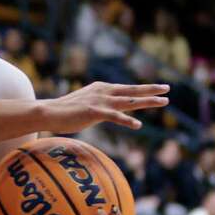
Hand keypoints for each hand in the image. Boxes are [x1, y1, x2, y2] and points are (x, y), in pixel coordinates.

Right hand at [42, 82, 168, 132]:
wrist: (47, 112)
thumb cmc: (63, 112)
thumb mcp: (84, 104)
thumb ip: (97, 106)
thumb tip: (102, 112)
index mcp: (101, 88)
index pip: (126, 89)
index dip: (142, 89)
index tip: (157, 88)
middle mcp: (103, 92)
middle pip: (132, 91)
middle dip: (151, 89)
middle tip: (167, 89)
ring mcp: (99, 101)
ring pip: (129, 101)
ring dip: (148, 101)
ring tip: (164, 102)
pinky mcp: (94, 112)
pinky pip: (115, 117)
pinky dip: (126, 120)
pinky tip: (137, 125)